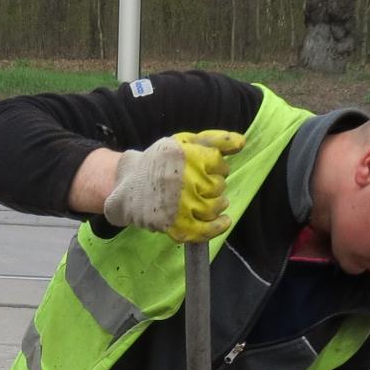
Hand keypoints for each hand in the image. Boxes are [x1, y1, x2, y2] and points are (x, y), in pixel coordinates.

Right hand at [103, 130, 246, 242]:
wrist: (128, 185)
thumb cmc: (159, 161)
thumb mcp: (183, 141)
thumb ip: (214, 139)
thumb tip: (242, 143)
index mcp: (186, 156)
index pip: (219, 164)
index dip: (218, 168)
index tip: (209, 170)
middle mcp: (184, 180)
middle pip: (219, 186)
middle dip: (215, 186)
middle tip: (203, 186)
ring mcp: (180, 204)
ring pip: (215, 207)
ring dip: (217, 205)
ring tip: (209, 201)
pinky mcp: (175, 224)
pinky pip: (205, 230)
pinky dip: (218, 227)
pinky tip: (223, 221)